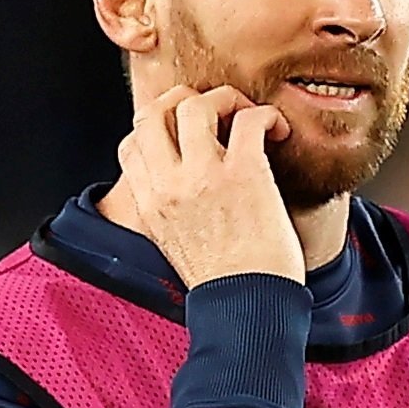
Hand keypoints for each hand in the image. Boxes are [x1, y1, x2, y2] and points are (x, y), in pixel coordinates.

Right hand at [114, 85, 306, 287]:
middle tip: (214, 111)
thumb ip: (169, 209)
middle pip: (153, 112)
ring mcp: (203, 177)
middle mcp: (168, 186)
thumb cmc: (224, 283)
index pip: (131, 143)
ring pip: (195, 104)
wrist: (248, 308)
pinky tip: (278, 131)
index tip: (185, 134)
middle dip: (183, 99)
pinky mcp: (244, 174)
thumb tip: (182, 187)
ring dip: (226, 99)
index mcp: (148, 204)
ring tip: (247, 117)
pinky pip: (249, 119)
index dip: (157, 127)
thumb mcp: (173, 244)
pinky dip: (267, 115)